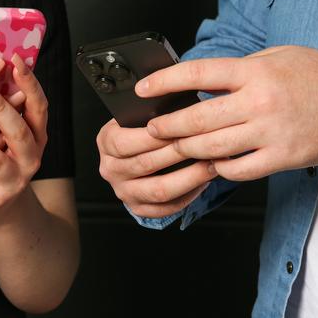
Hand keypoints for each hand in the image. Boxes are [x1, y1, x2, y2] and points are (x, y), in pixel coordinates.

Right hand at [96, 119, 214, 217]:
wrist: (135, 151)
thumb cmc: (142, 129)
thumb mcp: (139, 114)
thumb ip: (154, 111)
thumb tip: (183, 109)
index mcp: (106, 142)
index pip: (124, 142)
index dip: (152, 136)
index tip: (181, 127)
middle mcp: (111, 169)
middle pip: (145, 165)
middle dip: (179, 154)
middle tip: (205, 144)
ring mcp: (124, 191)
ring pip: (158, 190)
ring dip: (189, 178)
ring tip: (211, 165)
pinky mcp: (138, 207)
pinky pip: (165, 208)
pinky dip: (188, 196)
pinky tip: (203, 182)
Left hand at [140, 46, 317, 180]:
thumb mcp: (280, 57)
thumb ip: (241, 70)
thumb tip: (203, 82)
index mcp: (257, 72)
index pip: (199, 74)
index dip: (165, 82)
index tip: (144, 90)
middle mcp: (261, 102)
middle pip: (197, 118)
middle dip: (168, 126)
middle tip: (154, 129)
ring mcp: (271, 133)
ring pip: (212, 148)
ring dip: (187, 150)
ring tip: (176, 147)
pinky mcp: (282, 158)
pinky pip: (238, 170)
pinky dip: (220, 169)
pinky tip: (213, 163)